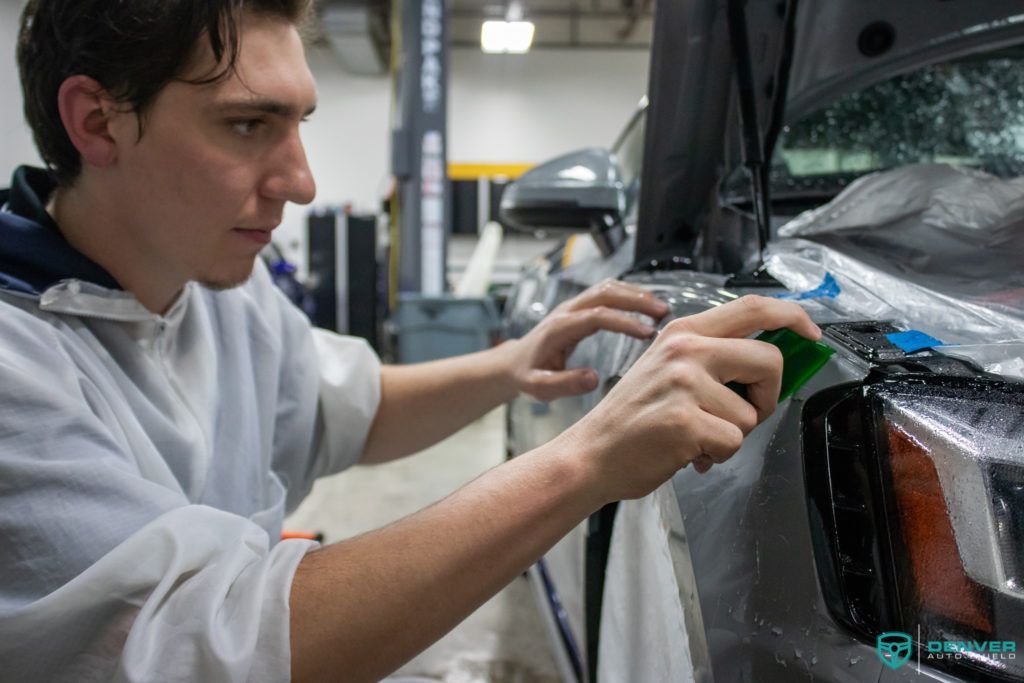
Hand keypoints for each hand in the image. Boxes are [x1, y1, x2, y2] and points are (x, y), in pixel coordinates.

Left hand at [502, 279, 668, 401]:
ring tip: (660, 309)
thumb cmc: (527, 376)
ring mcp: (573, 306)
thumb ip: (565, 384)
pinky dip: (628, 295)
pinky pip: (606, 293)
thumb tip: (594, 378)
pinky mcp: (579, 307)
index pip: (596, 316)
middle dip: (636, 300)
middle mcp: (567, 311)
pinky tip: (645, 306)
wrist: (513, 363)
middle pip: (605, 293)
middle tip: (663, 312)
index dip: (623, 322)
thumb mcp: (539, 388)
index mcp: (559, 328)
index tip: (647, 333)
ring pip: (607, 288)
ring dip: (635, 294)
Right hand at [558, 295, 820, 501]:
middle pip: (769, 359)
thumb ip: (714, 360)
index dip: (792, 316)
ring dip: (732, 435)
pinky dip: (718, 456)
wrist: (592, 454)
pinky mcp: (685, 422)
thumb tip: (774, 366)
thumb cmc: (633, 419)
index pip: (753, 306)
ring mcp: (684, 384)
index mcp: (683, 333)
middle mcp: (685, 351)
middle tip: (743, 413)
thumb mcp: (667, 369)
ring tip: (697, 437)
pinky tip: (690, 452)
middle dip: (767, 395)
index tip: (810, 334)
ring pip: (751, 413)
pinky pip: (733, 442)